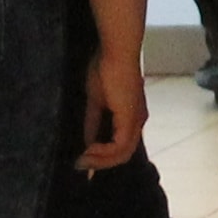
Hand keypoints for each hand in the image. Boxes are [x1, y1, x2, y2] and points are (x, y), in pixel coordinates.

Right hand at [79, 36, 149, 169]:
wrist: (115, 51)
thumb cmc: (105, 68)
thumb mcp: (95, 101)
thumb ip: (92, 122)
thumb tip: (86, 142)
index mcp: (131, 115)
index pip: (120, 145)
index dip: (103, 158)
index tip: (84, 166)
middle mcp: (138, 121)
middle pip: (123, 154)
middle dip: (101, 163)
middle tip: (80, 166)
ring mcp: (136, 120)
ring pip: (123, 154)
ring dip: (101, 161)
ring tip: (82, 161)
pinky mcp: (131, 118)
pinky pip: (120, 146)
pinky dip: (104, 153)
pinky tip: (89, 151)